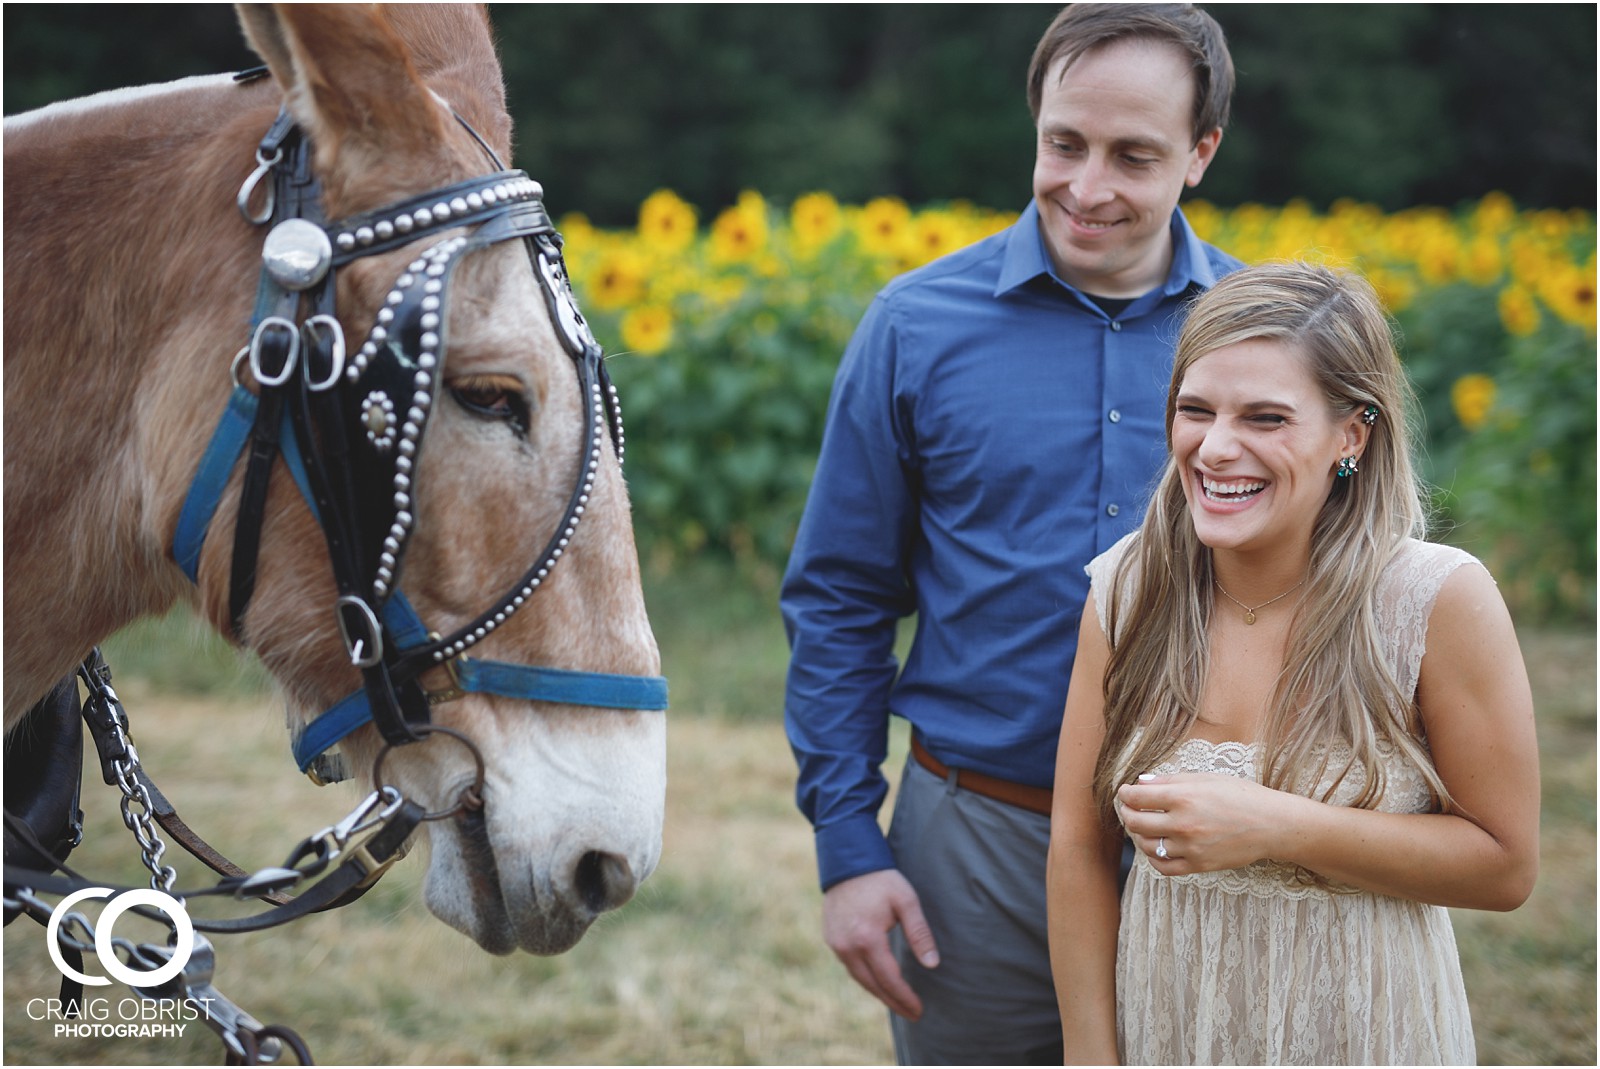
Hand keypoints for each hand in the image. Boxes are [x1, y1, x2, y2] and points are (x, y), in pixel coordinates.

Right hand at [822, 868, 939, 1019]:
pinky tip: (878, 982)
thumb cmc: (881, 880)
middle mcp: (847, 947)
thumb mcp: (907, 901)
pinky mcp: (831, 940)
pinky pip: (850, 967)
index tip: (919, 1010)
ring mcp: (836, 944)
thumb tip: (932, 964)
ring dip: (879, 993)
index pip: (889, 979)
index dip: (905, 997)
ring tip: (898, 1003)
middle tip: (912, 1015)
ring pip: (860, 979)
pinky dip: (866, 978)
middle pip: (873, 985)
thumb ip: (920, 933)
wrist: (847, 862)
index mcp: (867, 938)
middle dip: (894, 1002)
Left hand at [1115, 772, 1301, 873]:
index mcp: (1183, 797)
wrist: (1271, 824)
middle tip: (1129, 809)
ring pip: (1147, 846)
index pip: (1137, 798)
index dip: (1125, 794)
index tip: (1125, 792)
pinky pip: (1164, 867)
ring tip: (1143, 827)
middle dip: (1127, 814)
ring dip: (1138, 836)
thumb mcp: (1205, 778)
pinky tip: (1156, 847)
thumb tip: (1141, 784)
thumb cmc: (1241, 795)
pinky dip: (1154, 858)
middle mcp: (1183, 823)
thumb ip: (1169, 781)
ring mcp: (1190, 847)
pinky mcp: (1199, 865)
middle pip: (1136, 823)